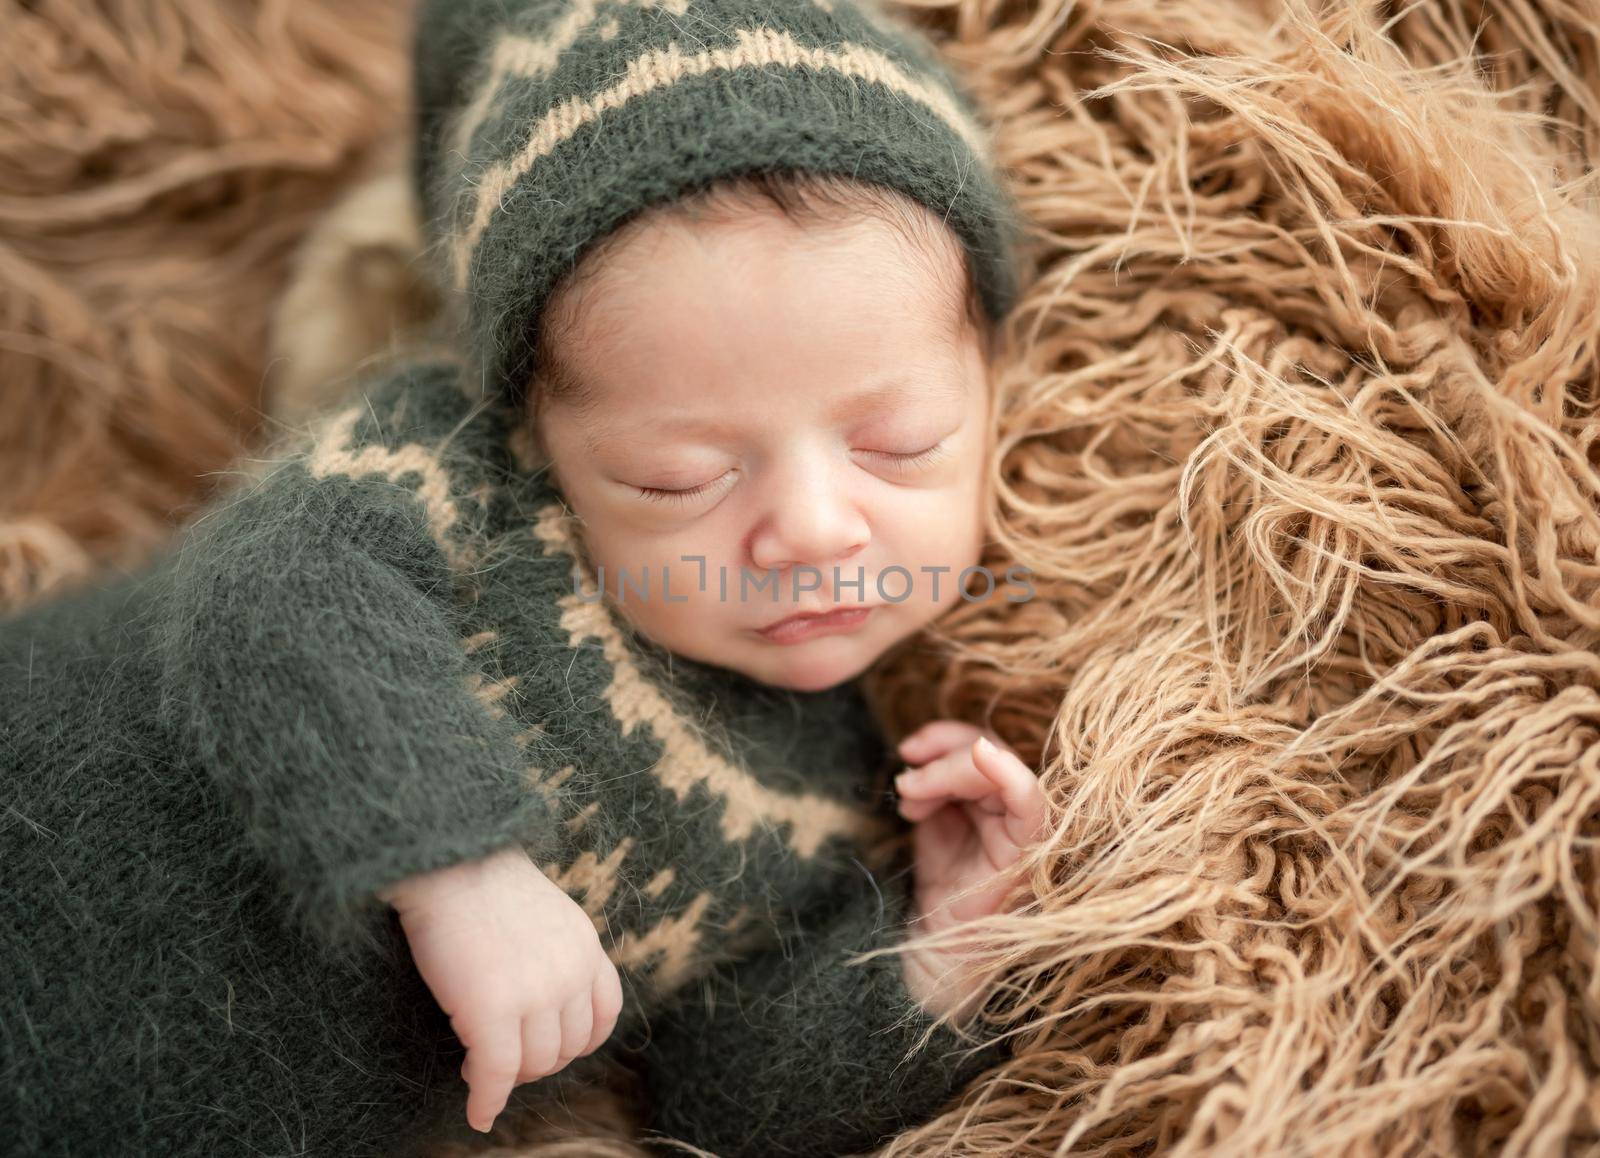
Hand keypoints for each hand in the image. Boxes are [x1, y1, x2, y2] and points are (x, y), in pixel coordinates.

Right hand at [377, 845, 623, 1133]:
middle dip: (536, 1060)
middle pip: (567, 1048)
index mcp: (586, 947)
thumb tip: (546, 994)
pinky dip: (486, 1101)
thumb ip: (557, 951)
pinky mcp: (491, 1010)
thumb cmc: (481, 879)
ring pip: (533, 1064)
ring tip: (478, 1067)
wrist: (446, 858)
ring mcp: (534, 994)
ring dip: (507, 1077)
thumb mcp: (545, 912)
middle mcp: (570, 973)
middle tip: (501, 1057)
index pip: (603, 1016)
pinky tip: (477, 1113)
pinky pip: (495, 1075)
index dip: (578, 1042)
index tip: (549, 1046)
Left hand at [892, 721, 1047, 1020]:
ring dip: (946, 770)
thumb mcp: (933, 823)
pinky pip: (1029, 802)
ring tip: (909, 796)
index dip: (945, 739)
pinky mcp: (1026, 851)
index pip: (983, 749)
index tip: (908, 750)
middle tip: (904, 782)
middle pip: (990, 752)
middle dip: (941, 756)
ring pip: (1000, 767)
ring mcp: (1026, 829)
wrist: (937, 947)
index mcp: (998, 802)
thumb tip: (917, 757)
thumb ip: (936, 787)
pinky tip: (980, 757)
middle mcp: (1017, 811)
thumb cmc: (940, 888)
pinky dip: (1007, 771)